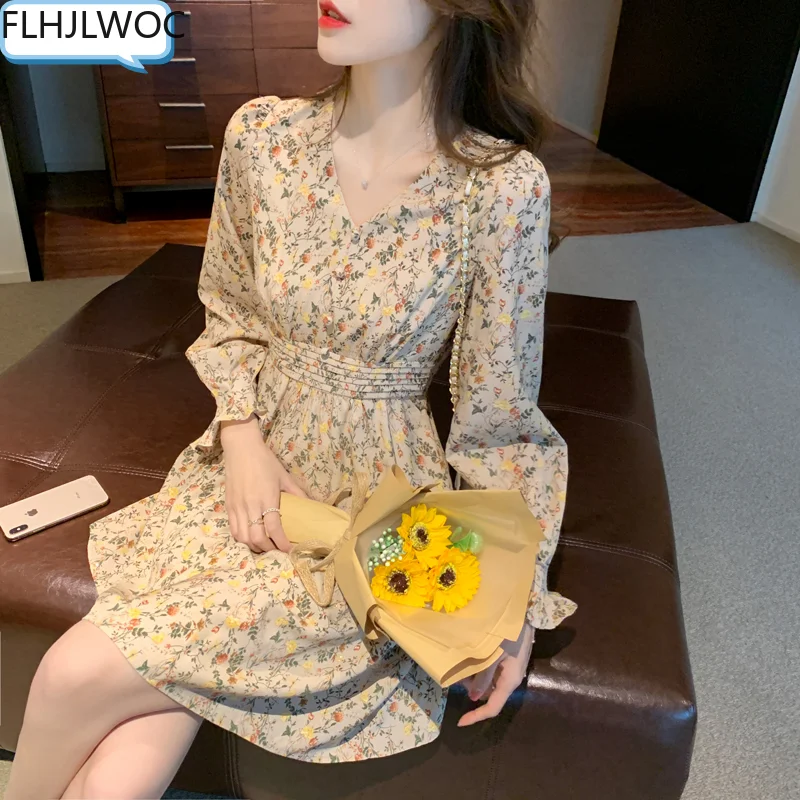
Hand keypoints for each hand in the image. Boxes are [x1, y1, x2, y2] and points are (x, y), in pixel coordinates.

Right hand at [220, 416, 307, 553]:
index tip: (289, 551)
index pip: (274, 528)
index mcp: (266, 498)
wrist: (241, 448)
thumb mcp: (284, 476)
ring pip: (242, 537)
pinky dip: (242, 538)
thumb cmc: (265, 460)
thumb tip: (312, 504)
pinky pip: (233, 529)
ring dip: (254, 546)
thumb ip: (297, 492)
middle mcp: (250, 506)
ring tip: (264, 545)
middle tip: (277, 550)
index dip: (282, 543)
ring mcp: (237, 507)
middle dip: (268, 549)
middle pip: (256, 538)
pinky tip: (250, 537)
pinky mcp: (228, 506)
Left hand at [457, 621, 533, 726]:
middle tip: (457, 676)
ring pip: (490, 683)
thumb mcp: (494, 655)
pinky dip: (481, 670)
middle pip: (489, 694)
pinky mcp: (509, 661)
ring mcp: (511, 670)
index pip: (493, 708)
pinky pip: (493, 672)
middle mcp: (511, 680)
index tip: (460, 721)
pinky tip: (473, 659)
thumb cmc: (509, 635)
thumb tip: (474, 697)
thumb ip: (483, 676)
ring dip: (476, 678)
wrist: (527, 615)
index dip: (477, 716)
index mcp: (510, 682)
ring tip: (462, 665)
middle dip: (472, 689)